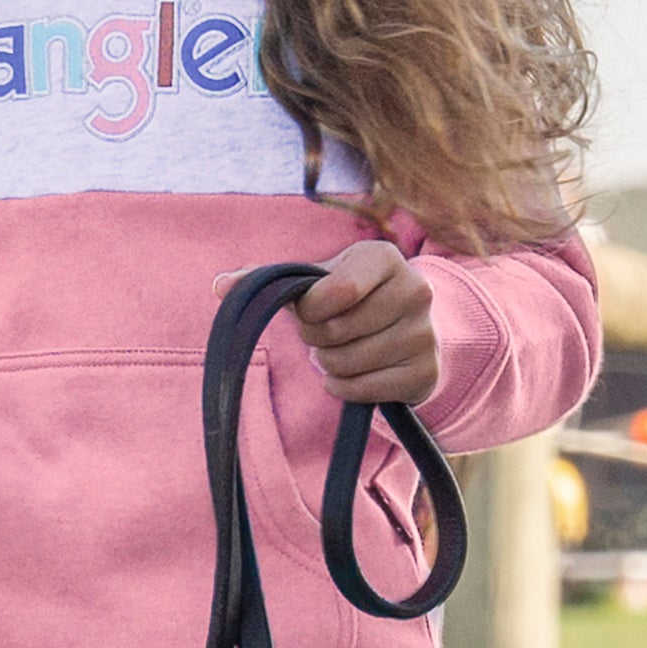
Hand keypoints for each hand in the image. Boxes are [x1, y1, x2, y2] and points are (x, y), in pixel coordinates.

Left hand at [215, 242, 439, 405]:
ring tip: (340, 350)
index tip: (308, 309)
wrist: (408, 329)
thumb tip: (220, 285)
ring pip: (346, 363)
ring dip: (329, 364)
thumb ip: (270, 280)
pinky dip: (344, 387)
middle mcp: (415, 290)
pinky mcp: (426, 372)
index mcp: (384, 257)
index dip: (310, 309)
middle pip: (336, 331)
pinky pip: (362, 390)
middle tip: (324, 333)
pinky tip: (352, 373)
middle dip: (316, 338)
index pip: (338, 291)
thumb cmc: (351, 299)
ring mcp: (424, 334)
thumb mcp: (318, 280)